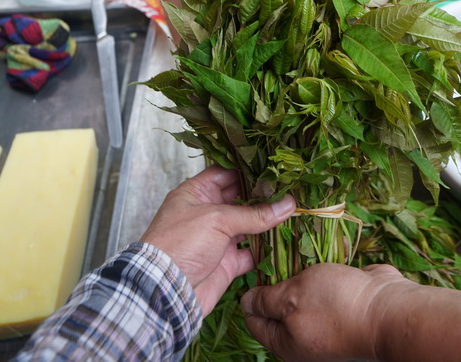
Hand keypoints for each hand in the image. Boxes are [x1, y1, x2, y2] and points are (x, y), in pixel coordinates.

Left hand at [140, 166, 294, 314]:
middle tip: (290, 189)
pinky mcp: (227, 262)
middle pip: (240, 199)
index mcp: (196, 194)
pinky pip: (251, 254)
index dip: (248, 170)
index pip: (225, 173)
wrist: (166, 291)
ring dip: (268, 222)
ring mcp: (217, 239)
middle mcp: (207, 213)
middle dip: (263, 196)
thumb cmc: (180, 244)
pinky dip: (266, 250)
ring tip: (294, 212)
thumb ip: (254, 213)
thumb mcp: (217, 219)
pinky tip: (284, 241)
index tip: (274, 168)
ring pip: (249, 226)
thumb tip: (287, 204)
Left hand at [241, 263, 411, 361]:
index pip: (255, 320)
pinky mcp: (345, 302)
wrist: (390, 311)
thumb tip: (245, 302)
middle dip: (279, 275)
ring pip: (306, 289)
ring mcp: (327, 320)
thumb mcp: (290, 300)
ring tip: (301, 241)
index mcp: (287, 343)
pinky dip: (327, 265)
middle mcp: (305, 335)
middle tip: (277, 248)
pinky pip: (328, 282)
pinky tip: (328, 246)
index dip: (251, 293)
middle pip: (280, 303)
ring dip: (304, 266)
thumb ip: (265, 301)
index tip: (255, 265)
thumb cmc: (336, 307)